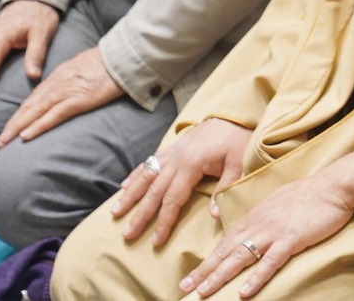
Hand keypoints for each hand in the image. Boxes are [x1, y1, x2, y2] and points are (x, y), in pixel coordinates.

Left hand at [0, 45, 122, 144]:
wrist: (124, 55)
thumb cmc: (110, 62)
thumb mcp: (86, 67)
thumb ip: (74, 78)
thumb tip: (71, 88)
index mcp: (60, 76)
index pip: (35, 97)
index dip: (21, 113)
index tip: (10, 126)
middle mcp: (58, 83)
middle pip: (30, 105)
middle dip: (13, 123)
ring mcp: (68, 91)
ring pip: (37, 111)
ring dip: (18, 127)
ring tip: (4, 141)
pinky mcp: (79, 99)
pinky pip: (54, 114)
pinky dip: (39, 125)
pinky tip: (26, 135)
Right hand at [110, 117, 253, 245]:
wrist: (234, 113)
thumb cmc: (238, 139)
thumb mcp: (238, 163)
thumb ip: (225, 188)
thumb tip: (214, 216)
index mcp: (191, 165)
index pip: (173, 200)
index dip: (163, 222)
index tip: (155, 241)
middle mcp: (176, 159)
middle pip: (153, 191)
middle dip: (140, 215)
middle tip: (127, 234)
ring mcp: (172, 152)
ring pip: (146, 176)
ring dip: (129, 195)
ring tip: (115, 213)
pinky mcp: (172, 147)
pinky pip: (149, 162)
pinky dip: (136, 175)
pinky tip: (124, 186)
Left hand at [181, 175, 353, 297]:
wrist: (332, 186)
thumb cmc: (309, 193)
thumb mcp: (277, 201)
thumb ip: (262, 216)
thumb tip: (254, 226)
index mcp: (254, 217)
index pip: (225, 243)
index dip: (208, 261)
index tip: (193, 276)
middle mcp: (257, 226)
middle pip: (225, 252)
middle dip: (203, 272)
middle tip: (185, 288)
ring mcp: (272, 233)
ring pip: (240, 258)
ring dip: (219, 276)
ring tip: (203, 292)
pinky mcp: (290, 240)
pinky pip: (269, 262)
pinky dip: (255, 278)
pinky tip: (244, 292)